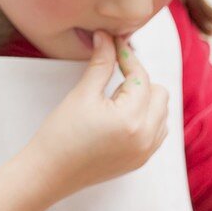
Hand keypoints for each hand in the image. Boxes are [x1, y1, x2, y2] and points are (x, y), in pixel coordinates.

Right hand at [31, 32, 168, 196]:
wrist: (49, 173)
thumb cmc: (61, 135)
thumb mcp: (82, 94)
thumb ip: (101, 63)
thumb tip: (107, 38)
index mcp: (132, 119)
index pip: (141, 78)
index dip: (128, 58)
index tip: (116, 46)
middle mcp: (146, 137)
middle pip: (160, 93)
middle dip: (140, 81)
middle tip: (115, 76)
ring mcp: (146, 152)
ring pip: (162, 113)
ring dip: (146, 100)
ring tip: (118, 98)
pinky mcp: (141, 161)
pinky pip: (158, 132)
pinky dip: (147, 119)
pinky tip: (124, 116)